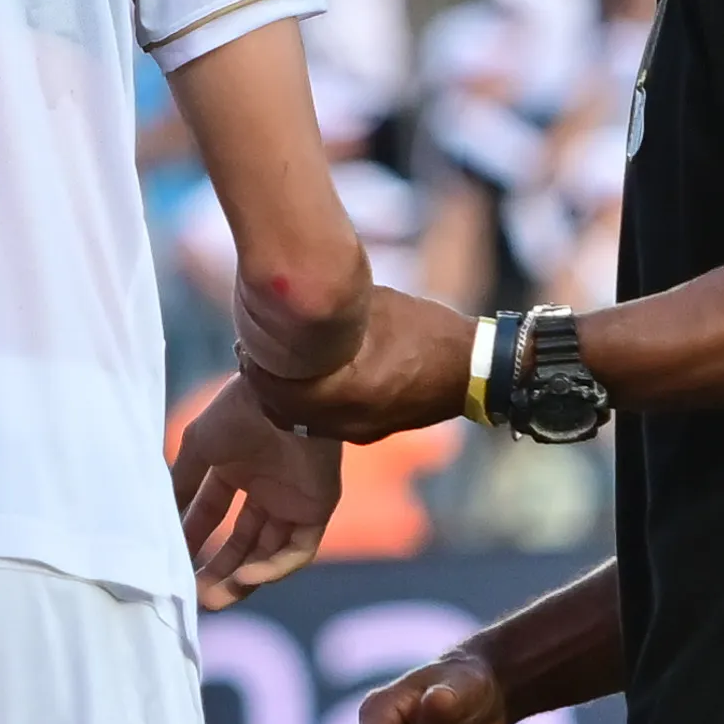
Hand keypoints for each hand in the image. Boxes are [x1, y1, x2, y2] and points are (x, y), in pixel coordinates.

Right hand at [168, 375, 339, 609]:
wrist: (283, 397)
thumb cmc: (238, 415)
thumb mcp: (198, 447)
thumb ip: (182, 481)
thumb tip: (160, 514)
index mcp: (238, 468)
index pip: (214, 513)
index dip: (195, 538)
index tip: (175, 563)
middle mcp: (266, 488)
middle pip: (242, 541)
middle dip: (219, 570)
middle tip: (197, 596)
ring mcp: (293, 501)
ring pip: (269, 552)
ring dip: (243, 578)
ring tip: (214, 599)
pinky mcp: (317, 509)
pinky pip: (298, 549)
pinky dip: (273, 568)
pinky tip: (245, 577)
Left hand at [239, 288, 474, 441]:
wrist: (475, 370)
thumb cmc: (424, 329)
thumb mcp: (373, 308)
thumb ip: (333, 310)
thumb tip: (296, 291)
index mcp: (347, 391)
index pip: (281, 389)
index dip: (259, 367)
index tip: (247, 343)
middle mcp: (348, 420)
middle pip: (285, 409)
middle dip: (267, 383)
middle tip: (254, 352)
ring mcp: (358, 431)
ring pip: (303, 420)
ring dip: (287, 395)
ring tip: (280, 362)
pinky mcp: (368, 432)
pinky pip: (324, 422)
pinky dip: (310, 403)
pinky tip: (311, 376)